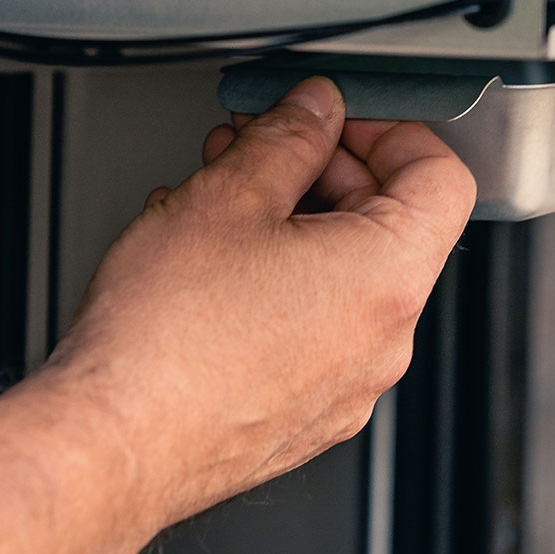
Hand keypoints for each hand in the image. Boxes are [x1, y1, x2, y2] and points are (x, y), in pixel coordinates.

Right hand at [45, 76, 475, 537]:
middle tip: (256, 145)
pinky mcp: (304, 410)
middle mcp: (381, 339)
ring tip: (217, 197)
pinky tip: (207, 258)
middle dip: (319, 169)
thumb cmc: (166, 340)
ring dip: (287, 219)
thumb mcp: (227, 199)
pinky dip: (273, 276)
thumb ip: (286, 139)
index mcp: (386, 278)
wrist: (114, 442)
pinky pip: (310, 323)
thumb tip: (314, 111)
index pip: (440, 177)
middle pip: (385, 222)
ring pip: (338, 273)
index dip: (389, 129)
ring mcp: (345, 383)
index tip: (335, 117)